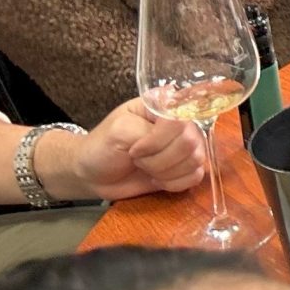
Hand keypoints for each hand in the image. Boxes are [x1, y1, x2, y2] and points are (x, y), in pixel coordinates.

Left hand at [60, 100, 206, 201]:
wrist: (94, 175)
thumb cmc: (101, 147)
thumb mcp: (118, 131)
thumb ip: (146, 129)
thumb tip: (175, 134)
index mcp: (163, 106)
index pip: (180, 120)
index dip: (158, 141)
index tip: (135, 150)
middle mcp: (180, 123)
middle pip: (191, 142)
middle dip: (160, 159)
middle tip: (138, 159)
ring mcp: (185, 146)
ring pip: (195, 160)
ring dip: (165, 172)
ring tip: (145, 168)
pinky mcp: (186, 168)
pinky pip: (195, 177)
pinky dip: (173, 183)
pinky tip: (157, 179)